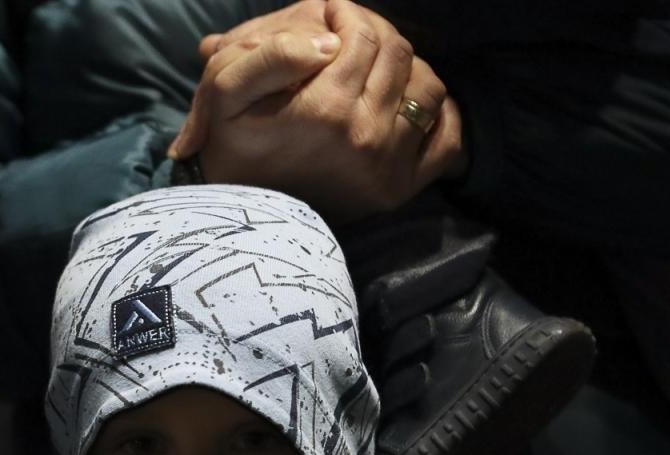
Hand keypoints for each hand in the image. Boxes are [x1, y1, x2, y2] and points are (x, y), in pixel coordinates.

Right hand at [171, 0, 466, 222]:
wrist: (242, 219)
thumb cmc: (231, 148)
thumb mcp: (224, 95)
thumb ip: (268, 56)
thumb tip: (328, 42)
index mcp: (326, 108)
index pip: (362, 35)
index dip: (347, 15)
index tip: (330, 17)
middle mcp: (365, 135)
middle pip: (398, 55)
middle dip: (377, 33)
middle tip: (353, 38)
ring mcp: (389, 164)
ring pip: (426, 88)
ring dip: (408, 67)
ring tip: (379, 68)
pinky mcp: (400, 189)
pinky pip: (445, 140)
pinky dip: (440, 116)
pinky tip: (411, 104)